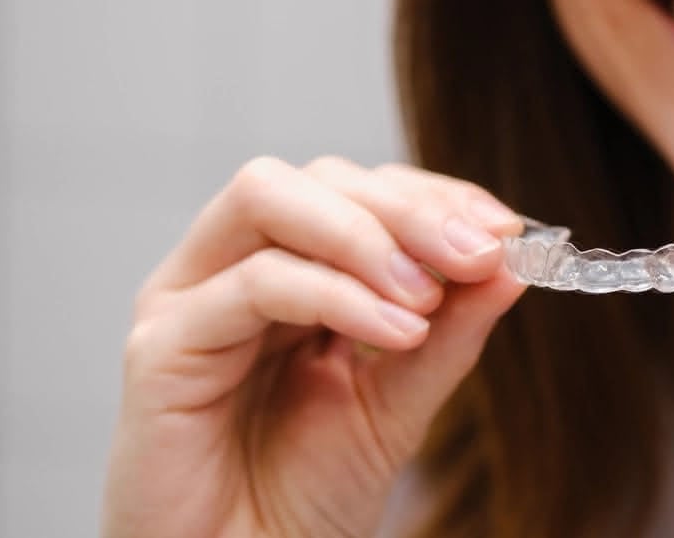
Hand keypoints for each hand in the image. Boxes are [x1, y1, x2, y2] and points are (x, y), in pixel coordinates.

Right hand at [103, 157, 525, 537]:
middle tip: (477, 256)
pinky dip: (336, 295)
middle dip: (410, 210)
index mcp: (289, 269)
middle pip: (318, 178)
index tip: (505, 231)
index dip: (435, 196)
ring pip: (269, 197)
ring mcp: (190, 299)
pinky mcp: (161, 347)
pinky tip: (399, 334)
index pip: (362, 190)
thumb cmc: (305, 497)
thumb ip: (452, 329)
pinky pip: (252, 283)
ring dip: (367, 236)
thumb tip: (512, 258)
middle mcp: (231, 267)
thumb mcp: (401, 400)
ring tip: (429, 298)